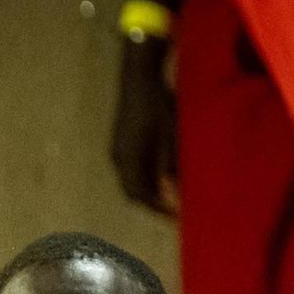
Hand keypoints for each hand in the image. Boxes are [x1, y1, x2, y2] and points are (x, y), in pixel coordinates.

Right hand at [111, 45, 178, 213]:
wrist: (139, 76)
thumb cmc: (158, 103)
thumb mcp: (171, 134)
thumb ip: (171, 164)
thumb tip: (175, 191)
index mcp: (128, 159)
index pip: (140, 195)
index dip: (158, 208)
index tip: (175, 217)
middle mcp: (119, 158)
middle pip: (133, 191)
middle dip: (152, 204)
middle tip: (173, 211)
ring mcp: (118, 150)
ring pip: (132, 180)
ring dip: (149, 191)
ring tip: (170, 196)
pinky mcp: (122, 142)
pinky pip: (132, 169)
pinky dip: (146, 178)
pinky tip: (162, 175)